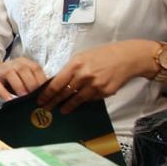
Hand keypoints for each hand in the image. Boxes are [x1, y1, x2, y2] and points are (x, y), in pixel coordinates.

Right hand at [0, 57, 46, 99]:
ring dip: (19, 87)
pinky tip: (9, 100)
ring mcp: (2, 70)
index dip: (41, 79)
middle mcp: (14, 64)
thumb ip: (34, 82)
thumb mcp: (23, 76)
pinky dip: (4, 93)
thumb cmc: (12, 78)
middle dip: (31, 84)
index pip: (35, 68)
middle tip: (36, 97)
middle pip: (24, 70)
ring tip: (24, 97)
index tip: (45, 92)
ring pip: (11, 75)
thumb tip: (47, 94)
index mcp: (24, 62)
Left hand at [39, 40, 155, 113]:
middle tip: (46, 109)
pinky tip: (79, 103)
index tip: (40, 100)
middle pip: (64, 93)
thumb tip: (57, 83)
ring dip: (68, 106)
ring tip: (62, 110)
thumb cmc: (102, 55)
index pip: (57, 83)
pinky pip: (90, 99)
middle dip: (53, 102)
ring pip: (77, 100)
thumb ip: (70, 70)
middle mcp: (84, 75)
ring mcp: (95, 85)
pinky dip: (84, 101)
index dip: (47, 94)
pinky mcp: (104, 92)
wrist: (126, 58)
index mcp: (76, 64)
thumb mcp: (82, 57)